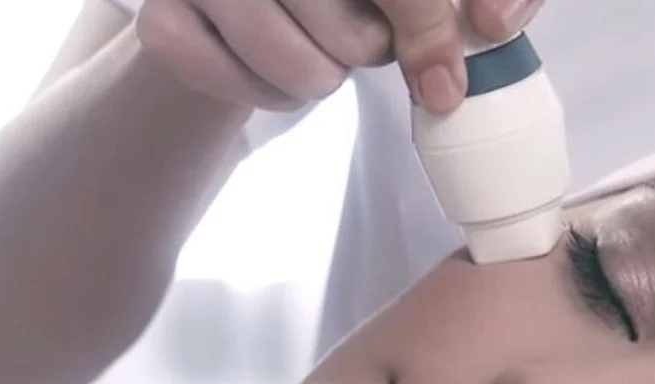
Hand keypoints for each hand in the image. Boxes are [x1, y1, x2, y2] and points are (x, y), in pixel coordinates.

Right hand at [136, 0, 543, 114]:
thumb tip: (494, 25)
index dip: (425, 28)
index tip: (445, 82)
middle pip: (350, 34)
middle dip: (373, 52)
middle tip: (364, 32)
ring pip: (300, 70)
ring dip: (325, 79)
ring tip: (322, 44)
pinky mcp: (160, 17)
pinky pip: (237, 90)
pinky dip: (271, 95)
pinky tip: (277, 61)